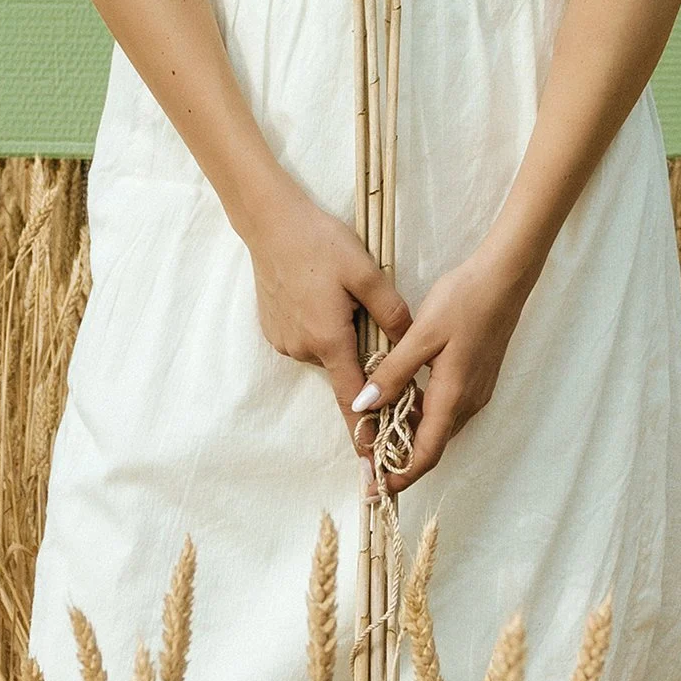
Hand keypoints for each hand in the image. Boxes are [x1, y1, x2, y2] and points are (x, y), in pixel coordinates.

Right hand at [240, 181, 412, 436]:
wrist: (270, 223)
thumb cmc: (320, 243)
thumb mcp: (366, 273)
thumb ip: (392, 314)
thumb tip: (410, 345)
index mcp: (330, 340)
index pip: (352, 397)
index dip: (365, 428)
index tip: (372, 458)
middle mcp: (303, 348)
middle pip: (343, 367)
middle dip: (357, 351)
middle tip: (357, 309)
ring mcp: (284, 340)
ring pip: (325, 351)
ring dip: (337, 334)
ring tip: (335, 293)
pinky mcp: (273, 329)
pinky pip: (306, 338)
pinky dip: (317, 325)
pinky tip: (317, 294)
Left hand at [350, 242, 537, 496]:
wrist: (503, 278)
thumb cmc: (462, 302)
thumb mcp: (420, 336)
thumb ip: (392, 374)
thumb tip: (364, 407)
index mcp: (453, 396)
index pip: (426, 454)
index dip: (400, 476)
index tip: (374, 488)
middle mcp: (468, 402)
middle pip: (432, 446)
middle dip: (399, 459)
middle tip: (365, 460)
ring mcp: (476, 392)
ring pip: (439, 427)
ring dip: (410, 435)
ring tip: (376, 430)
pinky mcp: (477, 379)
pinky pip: (447, 410)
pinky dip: (422, 415)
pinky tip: (402, 399)